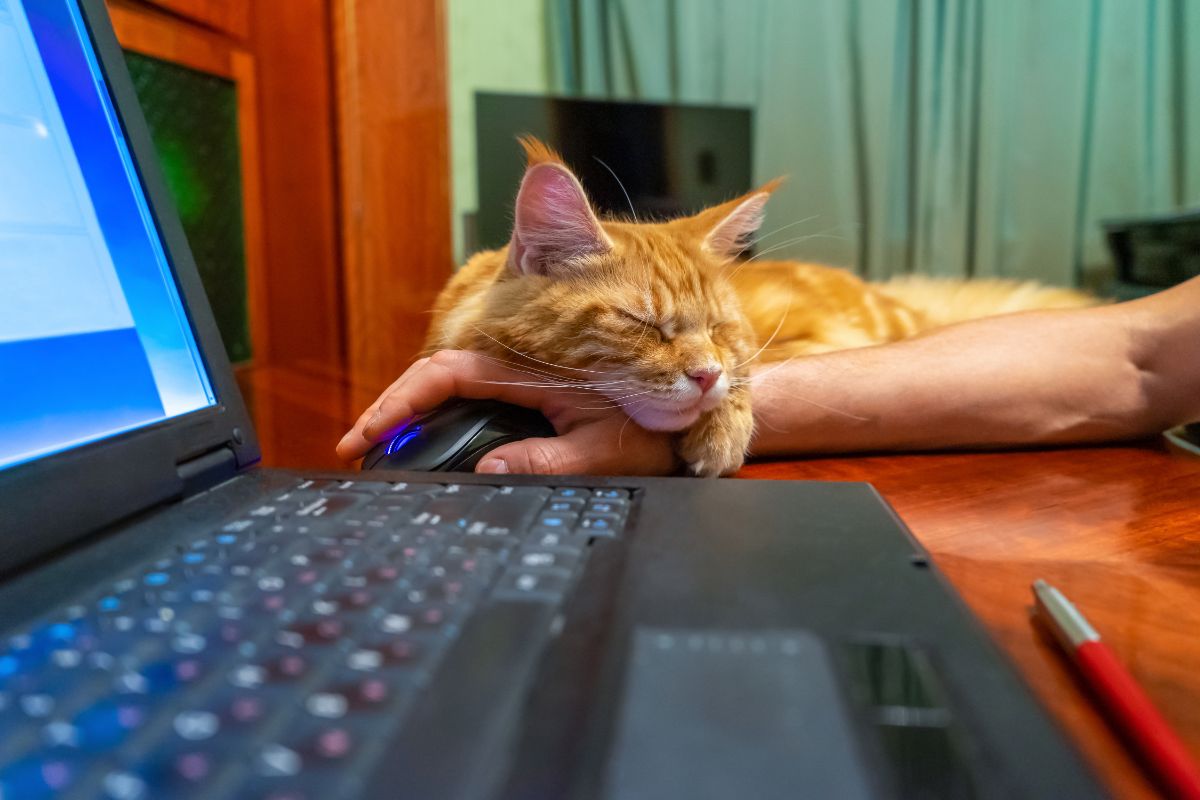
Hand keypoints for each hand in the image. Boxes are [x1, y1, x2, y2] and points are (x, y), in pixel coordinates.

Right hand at [336, 350, 677, 475]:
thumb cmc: (655, 426)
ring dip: (414, 410)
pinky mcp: (532, 392)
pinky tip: (426, 438)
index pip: (447, 375)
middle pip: (438, 378)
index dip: (399, 401)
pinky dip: (443, 414)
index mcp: (530, 372)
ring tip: (378, 445)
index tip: (364, 433)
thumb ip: (546, 461)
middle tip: (355, 446)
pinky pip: (476, 396)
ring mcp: (524, 379)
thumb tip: (486, 469)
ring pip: (453, 385)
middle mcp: (521, 368)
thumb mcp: (602, 450)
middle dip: (392, 409)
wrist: (692, 410)